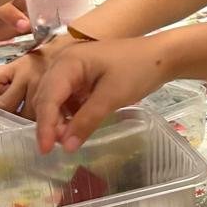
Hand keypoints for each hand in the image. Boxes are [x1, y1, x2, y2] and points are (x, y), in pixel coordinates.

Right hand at [0, 37, 166, 152]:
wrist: (162, 56)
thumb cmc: (138, 70)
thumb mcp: (112, 96)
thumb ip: (87, 121)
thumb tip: (66, 146)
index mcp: (68, 62)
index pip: (48, 97)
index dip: (45, 125)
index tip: (45, 150)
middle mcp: (64, 63)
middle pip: (47, 97)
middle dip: (50, 123)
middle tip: (59, 147)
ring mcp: (73, 70)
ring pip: (55, 99)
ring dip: (59, 120)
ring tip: (68, 139)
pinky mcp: (82, 78)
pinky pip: (68, 98)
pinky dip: (69, 114)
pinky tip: (76, 127)